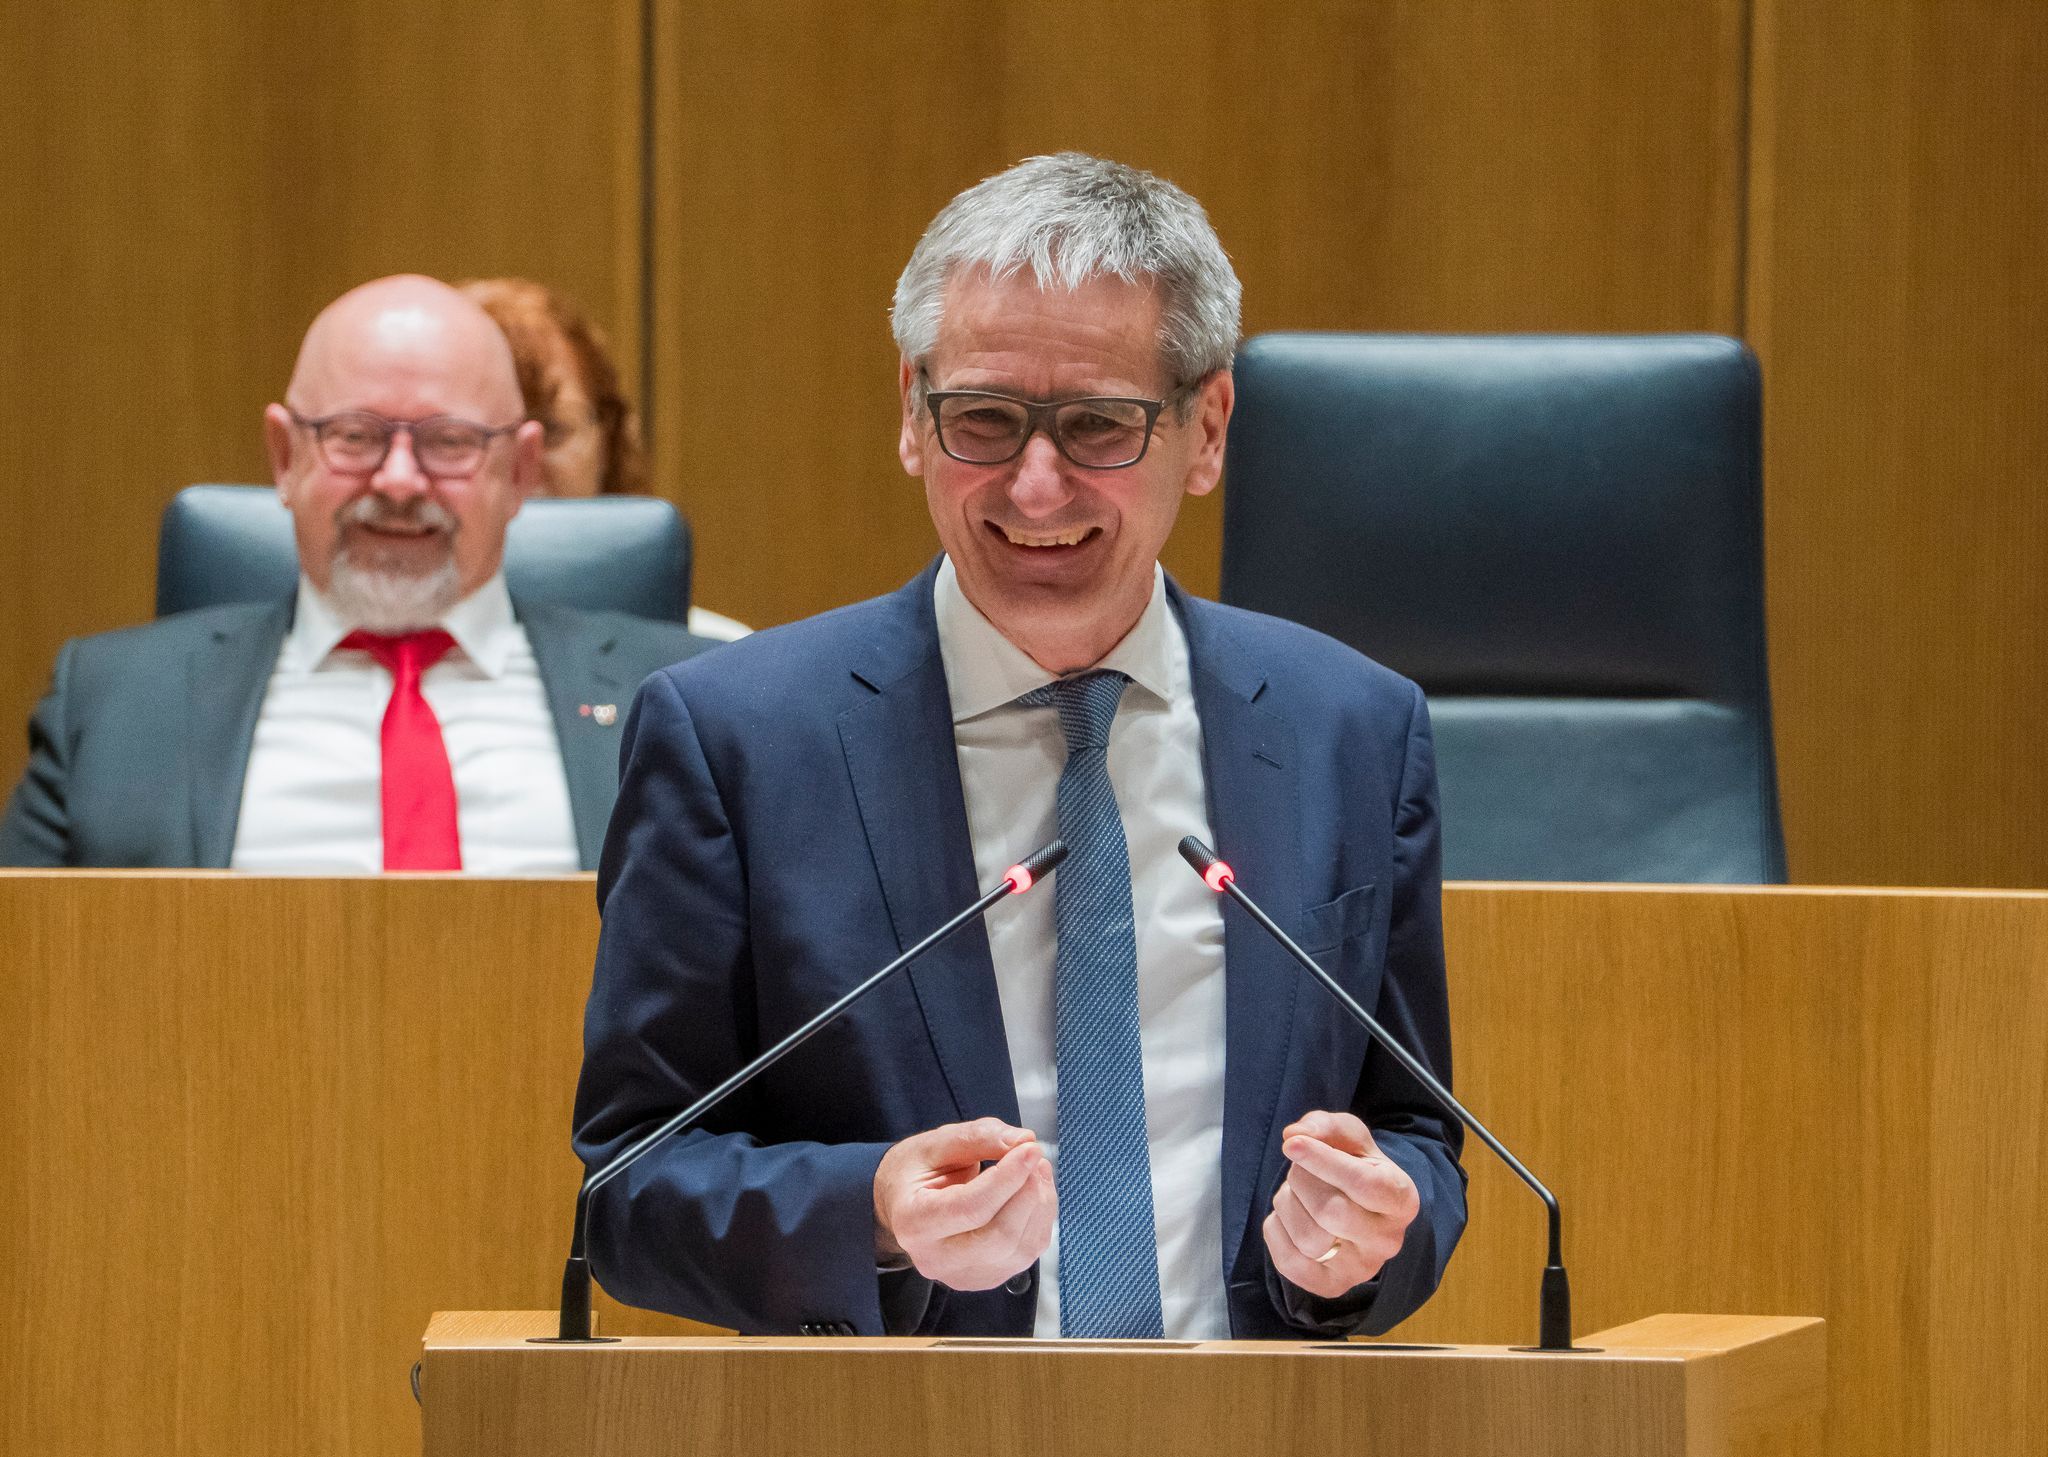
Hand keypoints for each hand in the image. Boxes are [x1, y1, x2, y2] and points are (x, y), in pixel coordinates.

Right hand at [873, 1117, 1055, 1290]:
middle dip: (1028, 1193)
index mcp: (914, 1222)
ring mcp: (962, 1275)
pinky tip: (1033, 1192)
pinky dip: (1039, 1219)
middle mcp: (935, 1259)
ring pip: (1020, 1249)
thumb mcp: (936, 1143)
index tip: (1030, 1149)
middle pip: (999, 1237)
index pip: (970, 1209)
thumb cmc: (916, 1173)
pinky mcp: (986, 1278)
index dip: (1007, 1178)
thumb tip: (1024, 1141)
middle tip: (1035, 1155)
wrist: (902, 1205)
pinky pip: (1027, 1255)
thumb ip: (978, 1137)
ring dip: (1040, 1204)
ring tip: (1035, 1169)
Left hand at [1263, 1110, 1418, 1298]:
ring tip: (1298, 1194)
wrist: (1358, 1208)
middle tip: (1299, 1168)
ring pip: (1308, 1238)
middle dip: (1302, 1181)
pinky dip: (1277, 1231)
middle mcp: (1388, 1241)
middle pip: (1331, 1212)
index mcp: (1402, 1199)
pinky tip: (1289, 1218)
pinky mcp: (1332, 1286)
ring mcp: (1361, 1269)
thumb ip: (1326, 1126)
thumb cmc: (1354, 1166)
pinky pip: (1288, 1262)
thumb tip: (1295, 1136)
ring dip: (1288, 1205)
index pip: (1364, 1184)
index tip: (1292, 1145)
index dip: (1323, 1161)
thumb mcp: (1349, 1136)